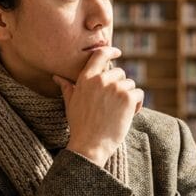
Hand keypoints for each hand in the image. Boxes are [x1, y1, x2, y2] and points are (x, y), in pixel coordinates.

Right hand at [53, 47, 143, 166]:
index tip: (117, 52)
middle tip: (113, 104)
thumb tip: (56, 77)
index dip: (110, 51)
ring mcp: (115, 88)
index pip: (100, 55)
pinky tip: (128, 115)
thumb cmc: (79, 125)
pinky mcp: (128, 98)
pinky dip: (137, 104)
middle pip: (119, 72)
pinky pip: (139, 94)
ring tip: (119, 112)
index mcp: (86, 78)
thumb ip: (67, 87)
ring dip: (129, 96)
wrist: (90, 145)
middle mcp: (101, 80)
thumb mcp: (70, 103)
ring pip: (130, 84)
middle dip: (120, 86)